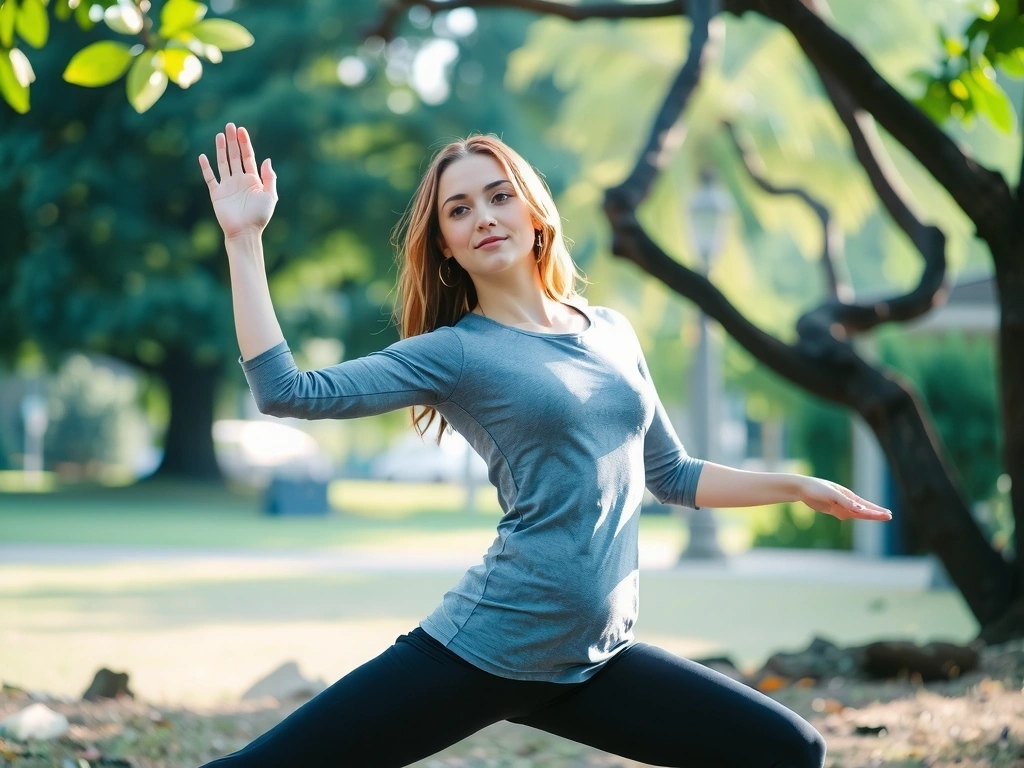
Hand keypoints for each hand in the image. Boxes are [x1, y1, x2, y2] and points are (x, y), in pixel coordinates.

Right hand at [198, 122, 277, 239]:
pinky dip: (206, 168)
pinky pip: (210, 178)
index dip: (245, 143)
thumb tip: (267, 159)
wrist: (245, 232)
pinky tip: (203, 156)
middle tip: (229, 125)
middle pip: (235, 156)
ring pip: (223, 163)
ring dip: (221, 149)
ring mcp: (227, 186)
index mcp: (253, 180)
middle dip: (232, 141)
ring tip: (220, 135)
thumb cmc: (259, 217)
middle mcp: (239, 180)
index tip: (241, 129)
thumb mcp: (270, 196)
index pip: (248, 157)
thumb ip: (269, 178)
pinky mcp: (217, 193)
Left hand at [797, 476, 892, 520]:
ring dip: (867, 515)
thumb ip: (846, 502)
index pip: (866, 505)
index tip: (888, 514)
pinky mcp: (833, 509)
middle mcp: (846, 501)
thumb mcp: (831, 494)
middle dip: (876, 513)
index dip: (877, 511)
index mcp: (848, 495)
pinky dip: (853, 516)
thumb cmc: (816, 488)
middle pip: (864, 510)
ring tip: (880, 517)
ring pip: (857, 513)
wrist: (802, 488)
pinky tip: (860, 515)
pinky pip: (846, 514)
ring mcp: (840, 506)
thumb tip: (860, 509)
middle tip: (889, 517)